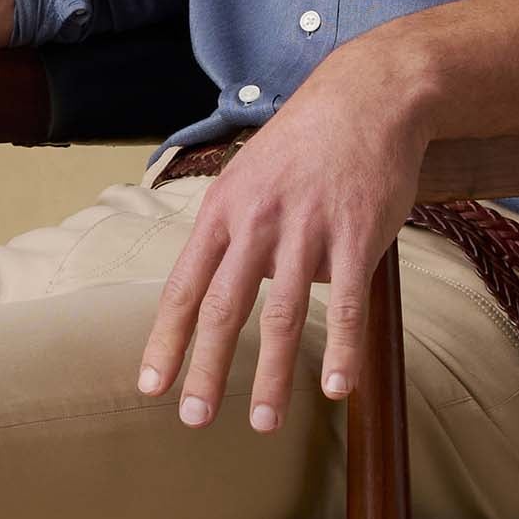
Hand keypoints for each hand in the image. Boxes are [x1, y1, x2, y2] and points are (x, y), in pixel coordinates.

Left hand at [136, 46, 429, 428]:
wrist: (367, 96)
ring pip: (283, 315)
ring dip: (272, 375)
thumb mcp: (248, 178)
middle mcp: (257, 223)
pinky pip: (347, 304)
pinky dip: (342, 350)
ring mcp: (308, 229)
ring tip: (264, 422)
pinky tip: (337, 389)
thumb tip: (233, 292)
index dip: (166, 341)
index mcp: (222, 212)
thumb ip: (235, 236)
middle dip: (206, 371)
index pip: (184, 288)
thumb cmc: (304, 143)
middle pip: (223, 309)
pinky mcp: (357, 233)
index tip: (150, 386)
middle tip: (193, 420)